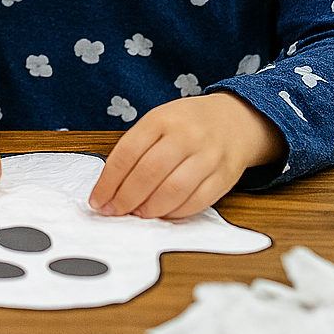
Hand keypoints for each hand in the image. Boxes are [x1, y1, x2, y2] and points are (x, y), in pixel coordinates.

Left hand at [88, 92, 285, 219]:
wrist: (235, 119)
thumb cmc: (187, 124)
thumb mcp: (158, 122)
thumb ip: (136, 149)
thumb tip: (110, 188)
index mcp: (161, 119)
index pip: (127, 153)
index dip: (108, 182)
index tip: (97, 200)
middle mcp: (185, 136)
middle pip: (148, 173)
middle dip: (125, 198)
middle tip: (114, 212)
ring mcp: (208, 156)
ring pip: (173, 190)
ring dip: (150, 209)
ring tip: (137, 214)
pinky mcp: (225, 176)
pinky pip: (197, 201)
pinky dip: (175, 212)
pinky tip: (163, 214)